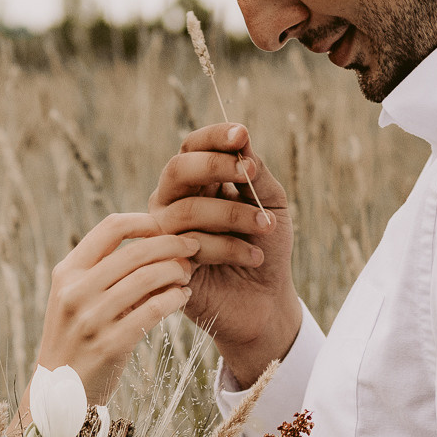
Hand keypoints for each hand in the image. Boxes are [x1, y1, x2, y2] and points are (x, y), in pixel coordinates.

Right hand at [37, 213, 196, 403]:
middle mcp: (75, 291)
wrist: (59, 394)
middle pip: (134, 251)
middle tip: (193, 247)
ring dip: (176, 271)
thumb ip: (103, 272)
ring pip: (147, 278)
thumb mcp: (76, 299)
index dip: (145, 221)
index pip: (110, 228)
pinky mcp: (108, 345)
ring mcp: (90, 319)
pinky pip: (152, 311)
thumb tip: (153, 241)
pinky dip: (174, 298)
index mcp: (67, 272)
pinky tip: (183, 296)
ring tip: (188, 273)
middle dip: (171, 245)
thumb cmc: (76, 339)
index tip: (166, 226)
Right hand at [149, 123, 301, 385]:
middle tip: (250, 173)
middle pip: (178, 170)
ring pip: (186, 209)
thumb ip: (256, 175)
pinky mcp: (166, 266)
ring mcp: (165, 235)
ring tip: (267, 226)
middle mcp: (173, 203)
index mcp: (197, 183)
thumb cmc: (267, 248)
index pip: (193, 147)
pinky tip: (254, 256)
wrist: (265, 301)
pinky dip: (229, 247)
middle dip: (216, 166)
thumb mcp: (271, 205)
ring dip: (233, 213)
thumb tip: (241, 139)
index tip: (242, 134)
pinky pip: (190, 246)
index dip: (214, 137)